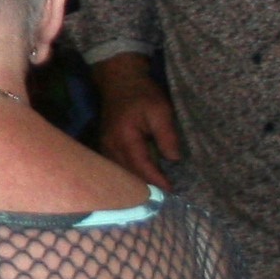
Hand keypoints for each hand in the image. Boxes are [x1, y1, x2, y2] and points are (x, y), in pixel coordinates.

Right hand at [92, 53, 182, 188]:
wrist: (119, 79)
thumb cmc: (142, 93)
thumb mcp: (160, 110)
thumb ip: (167, 135)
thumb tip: (174, 159)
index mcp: (125, 137)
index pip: (142, 166)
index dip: (157, 181)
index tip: (172, 191)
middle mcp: (111, 145)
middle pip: (127, 175)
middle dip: (145, 189)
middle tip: (163, 200)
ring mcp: (105, 146)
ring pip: (119, 173)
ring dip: (134, 185)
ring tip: (152, 195)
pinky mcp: (105, 145)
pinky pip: (115, 167)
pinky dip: (126, 176)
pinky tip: (138, 182)